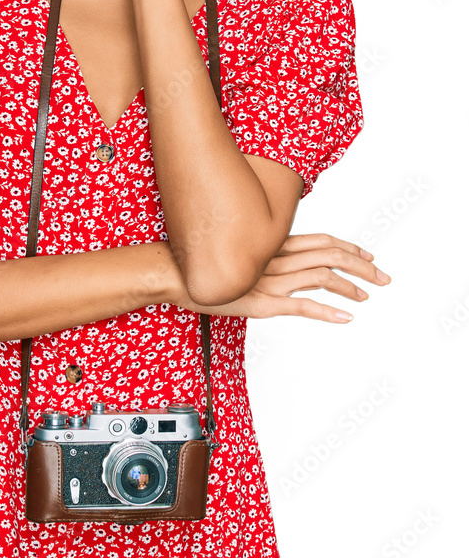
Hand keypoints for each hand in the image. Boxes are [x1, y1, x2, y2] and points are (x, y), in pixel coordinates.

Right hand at [171, 233, 391, 323]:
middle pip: (329, 255)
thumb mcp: (241, 253)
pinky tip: (345, 317)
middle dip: (361, 266)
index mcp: (272, 244)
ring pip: (321, 277)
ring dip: (350, 286)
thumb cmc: (203, 263)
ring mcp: (269, 279)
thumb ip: (265, 255)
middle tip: (383, 277)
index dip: (348, 247)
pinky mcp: (261, 301)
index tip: (367, 256)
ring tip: (367, 295)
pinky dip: (327, 311)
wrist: (174, 273)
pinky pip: (301, 305)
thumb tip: (284, 261)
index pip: (320, 240)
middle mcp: (275, 257)